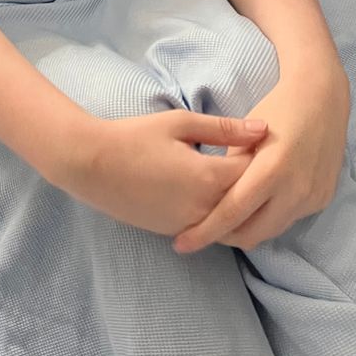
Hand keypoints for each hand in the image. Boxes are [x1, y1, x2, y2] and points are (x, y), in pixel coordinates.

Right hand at [60, 111, 268, 237]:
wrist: (92, 165)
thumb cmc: (135, 136)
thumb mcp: (180, 123)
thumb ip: (224, 128)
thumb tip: (264, 128)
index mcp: (208, 177)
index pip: (254, 173)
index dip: (262, 157)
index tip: (262, 143)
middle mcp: (204, 208)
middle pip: (247, 201)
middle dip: (255, 182)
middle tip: (254, 160)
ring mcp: (189, 225)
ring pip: (230, 221)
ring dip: (238, 202)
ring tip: (236, 178)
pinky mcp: (174, 231)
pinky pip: (209, 227)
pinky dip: (218, 214)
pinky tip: (213, 193)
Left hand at [172, 65, 349, 253]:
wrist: (322, 96)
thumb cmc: (276, 109)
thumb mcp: (244, 134)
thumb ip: (227, 167)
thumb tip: (211, 195)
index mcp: (271, 169)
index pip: (231, 213)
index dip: (205, 232)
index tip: (181, 244)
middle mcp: (295, 190)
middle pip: (251, 233)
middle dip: (224, 237)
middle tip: (201, 232)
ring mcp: (312, 198)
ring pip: (271, 231)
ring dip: (248, 230)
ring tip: (224, 223)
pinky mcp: (323, 199)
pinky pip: (290, 219)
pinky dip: (269, 218)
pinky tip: (256, 208)